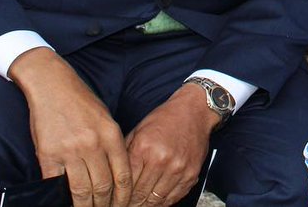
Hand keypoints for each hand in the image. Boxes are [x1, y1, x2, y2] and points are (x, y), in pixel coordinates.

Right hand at [9, 47, 132, 206]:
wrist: (52, 85)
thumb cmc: (82, 102)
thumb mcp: (106, 119)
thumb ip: (112, 145)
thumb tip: (115, 176)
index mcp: (111, 135)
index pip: (122, 175)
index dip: (123, 197)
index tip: (122, 206)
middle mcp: (93, 144)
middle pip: (103, 187)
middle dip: (105, 205)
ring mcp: (70, 151)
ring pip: (81, 190)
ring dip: (85, 206)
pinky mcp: (48, 155)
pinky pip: (55, 184)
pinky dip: (61, 196)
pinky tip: (65, 202)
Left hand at [125, 84, 216, 206]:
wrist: (194, 111)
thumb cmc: (164, 119)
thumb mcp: (138, 131)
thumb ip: (125, 155)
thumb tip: (113, 179)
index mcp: (144, 148)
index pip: (125, 184)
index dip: (117, 197)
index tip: (113, 202)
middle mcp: (161, 160)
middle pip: (139, 196)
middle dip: (129, 204)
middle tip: (123, 206)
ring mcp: (178, 169)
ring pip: (155, 201)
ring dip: (145, 205)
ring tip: (138, 204)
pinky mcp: (191, 174)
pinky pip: (173, 198)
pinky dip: (162, 203)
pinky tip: (155, 201)